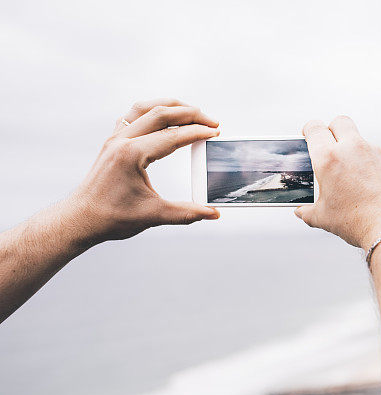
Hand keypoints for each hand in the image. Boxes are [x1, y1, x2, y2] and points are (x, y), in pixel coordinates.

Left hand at [67, 98, 220, 245]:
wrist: (82, 218)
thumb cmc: (113, 217)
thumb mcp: (154, 216)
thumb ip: (187, 213)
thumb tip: (213, 214)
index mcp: (131, 155)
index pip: (172, 136)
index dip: (197, 133)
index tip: (215, 133)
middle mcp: (121, 141)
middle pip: (160, 113)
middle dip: (189, 114)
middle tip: (212, 121)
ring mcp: (115, 139)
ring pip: (145, 108)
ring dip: (170, 106)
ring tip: (192, 111)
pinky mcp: (113, 142)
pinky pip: (133, 116)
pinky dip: (152, 112)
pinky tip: (164, 118)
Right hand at [294, 116, 380, 249]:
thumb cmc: (356, 222)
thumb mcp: (324, 218)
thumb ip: (308, 211)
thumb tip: (301, 211)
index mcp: (328, 158)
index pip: (314, 128)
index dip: (309, 130)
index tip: (308, 136)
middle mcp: (352, 148)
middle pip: (340, 122)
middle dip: (332, 129)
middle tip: (329, 146)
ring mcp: (374, 153)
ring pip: (359, 139)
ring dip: (352, 149)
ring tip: (348, 172)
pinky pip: (375, 156)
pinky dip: (368, 163)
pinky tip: (367, 183)